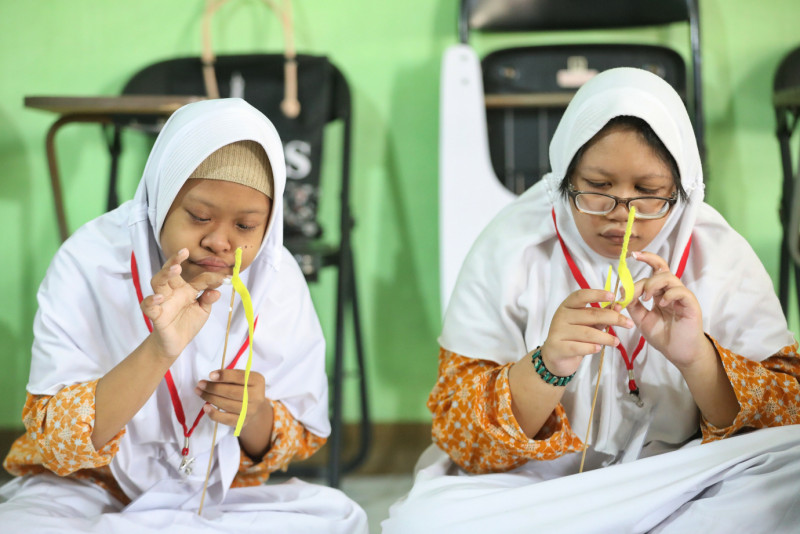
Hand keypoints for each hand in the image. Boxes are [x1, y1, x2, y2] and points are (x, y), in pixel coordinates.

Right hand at [140, 248, 223, 358]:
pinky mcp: (155, 315)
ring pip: (157, 283)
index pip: (198, 278)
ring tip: (175, 268)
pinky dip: (151, 301)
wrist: (175, 344)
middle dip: (175, 260)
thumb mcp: (202, 310)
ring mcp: (162, 302)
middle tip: (184, 252)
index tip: (226, 277)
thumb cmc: (187, 323)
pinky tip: (158, 298)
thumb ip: (208, 299)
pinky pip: (148, 306)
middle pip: (170, 272)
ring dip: (165, 274)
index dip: (212, 277)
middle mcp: (173, 292)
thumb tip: (217, 290)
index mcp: (186, 289)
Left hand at [195, 369, 269, 429]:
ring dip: (210, 398)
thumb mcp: (243, 377)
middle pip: (232, 392)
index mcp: (257, 381)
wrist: (255, 406)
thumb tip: (212, 377)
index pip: (240, 377)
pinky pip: (227, 419)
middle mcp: (257, 396)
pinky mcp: (243, 421)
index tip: (210, 375)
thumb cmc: (244, 387)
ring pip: (227, 405)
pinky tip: (206, 407)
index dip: (224, 376)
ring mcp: (250, 410)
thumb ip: (230, 376)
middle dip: (213, 388)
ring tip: (200, 392)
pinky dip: (214, 414)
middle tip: (201, 384)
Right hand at [541, 288, 633, 375]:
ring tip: (617, 342)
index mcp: (567, 305)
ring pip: (586, 332)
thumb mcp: (587, 323)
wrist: (555, 355)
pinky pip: (578, 347)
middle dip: (612, 318)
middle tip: (628, 323)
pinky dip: (590, 348)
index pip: (581, 295)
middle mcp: (561, 316)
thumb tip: (619, 307)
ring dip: (605, 337)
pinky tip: (598, 349)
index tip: (613, 296)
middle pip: (590, 314)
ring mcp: (557, 331)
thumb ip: (601, 314)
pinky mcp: (557, 347)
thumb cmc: (574, 336)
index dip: (597, 294)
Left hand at [627, 251, 709, 368]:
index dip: (646, 259)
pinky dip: (669, 295)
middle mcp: (671, 291)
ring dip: (653, 285)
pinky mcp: (690, 305)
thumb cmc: (662, 335)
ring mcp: (681, 297)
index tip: (633, 255)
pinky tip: (661, 304)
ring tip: (646, 299)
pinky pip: (681, 292)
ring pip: (669, 278)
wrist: (678, 353)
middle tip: (638, 291)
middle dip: (647, 273)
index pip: (654, 270)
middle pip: (662, 270)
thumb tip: (621, 292)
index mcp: (659, 293)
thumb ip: (632, 305)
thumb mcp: (641, 319)